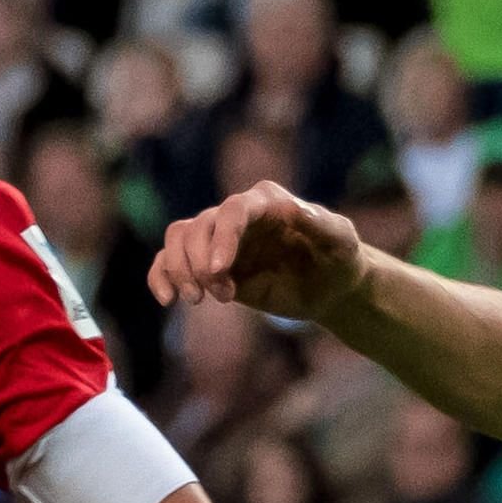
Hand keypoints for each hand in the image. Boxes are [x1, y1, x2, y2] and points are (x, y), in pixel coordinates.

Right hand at [149, 181, 369, 322]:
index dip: (221, 239)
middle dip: (198, 263)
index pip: (232, 211)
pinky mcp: (210, 265)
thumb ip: (322, 223)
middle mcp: (238, 216)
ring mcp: (220, 240)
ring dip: (178, 269)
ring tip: (198, 299)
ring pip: (178, 239)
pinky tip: (167, 299)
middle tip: (220, 296)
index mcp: (267, 202)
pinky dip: (160, 276)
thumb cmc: (339, 256)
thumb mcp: (340, 239)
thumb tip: (298, 209)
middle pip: (197, 226)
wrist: (331, 285)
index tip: (217, 271)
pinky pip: (170, 261)